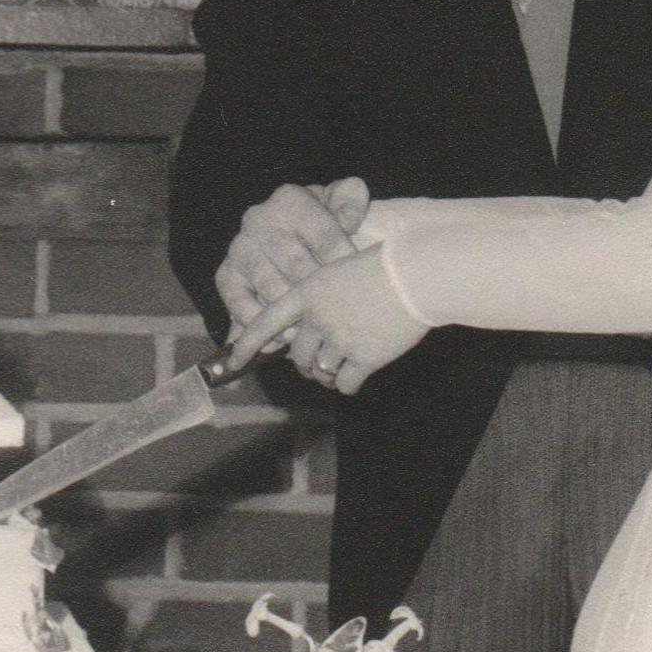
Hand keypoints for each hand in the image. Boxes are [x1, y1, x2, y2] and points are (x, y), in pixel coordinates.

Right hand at [214, 179, 370, 332]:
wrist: (283, 232)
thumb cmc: (320, 220)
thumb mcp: (338, 201)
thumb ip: (350, 199)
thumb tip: (349, 217)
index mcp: (290, 200)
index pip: (323, 233)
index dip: (343, 261)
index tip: (356, 284)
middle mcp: (259, 219)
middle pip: (295, 263)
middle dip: (318, 292)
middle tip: (337, 316)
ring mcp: (240, 248)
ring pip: (268, 285)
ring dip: (290, 312)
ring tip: (311, 333)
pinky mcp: (226, 275)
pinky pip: (238, 302)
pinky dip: (259, 322)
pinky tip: (280, 339)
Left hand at [225, 247, 428, 395]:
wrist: (418, 274)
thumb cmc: (385, 267)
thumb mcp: (341, 269)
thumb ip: (322, 298)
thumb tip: (311, 329)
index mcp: (308, 292)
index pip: (266, 322)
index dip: (247, 344)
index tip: (233, 362)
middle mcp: (318, 318)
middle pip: (297, 355)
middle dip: (303, 363)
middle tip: (314, 364)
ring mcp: (341, 339)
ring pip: (320, 371)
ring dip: (325, 375)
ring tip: (336, 370)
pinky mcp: (365, 357)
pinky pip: (344, 383)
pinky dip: (346, 384)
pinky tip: (354, 379)